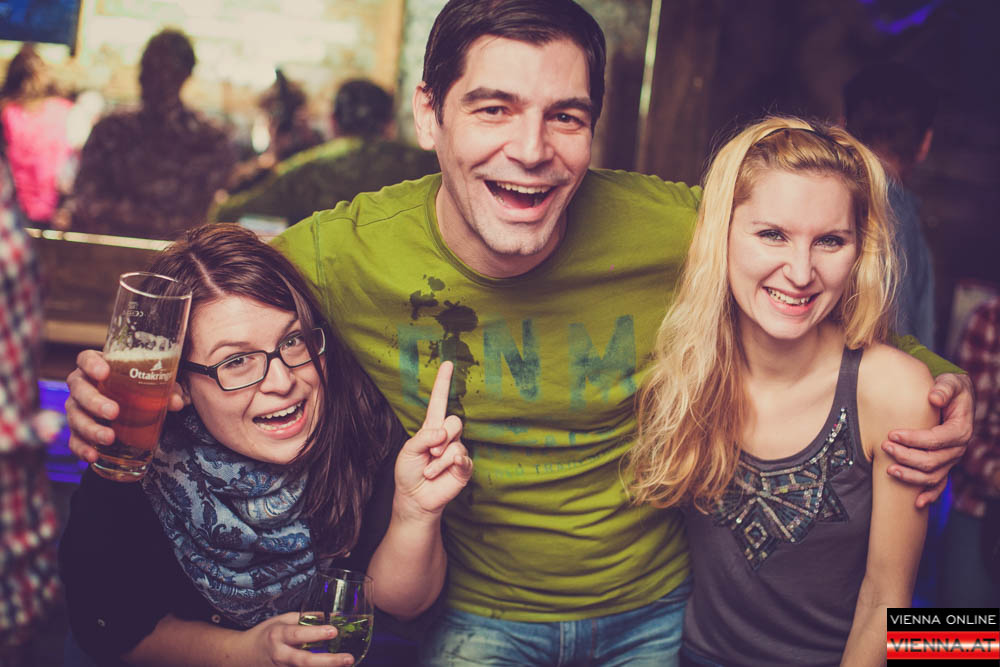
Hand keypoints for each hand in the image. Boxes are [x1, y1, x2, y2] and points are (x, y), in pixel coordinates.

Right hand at [64, 348, 184, 462]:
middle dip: (94, 401)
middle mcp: (82, 385)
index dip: (91, 364)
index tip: (104, 372)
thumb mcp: (155, 385)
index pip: (86, 359)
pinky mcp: (78, 430)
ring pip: (75, 416)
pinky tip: (93, 455)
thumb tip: (177, 402)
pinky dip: (81, 448)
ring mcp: (77, 408)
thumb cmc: (140, 388)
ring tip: (109, 438)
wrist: (130, 408)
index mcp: (98, 367)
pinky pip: (74, 440)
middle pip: (78, 388)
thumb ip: (167, 389)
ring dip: (91, 428)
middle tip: (114, 412)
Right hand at [243, 612, 355, 665]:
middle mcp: (280, 655)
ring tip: (346, 665)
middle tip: (348, 658)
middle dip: (328, 661)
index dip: (316, 633)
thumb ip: (305, 618)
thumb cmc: (266, 635)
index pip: (298, 634)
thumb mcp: (281, 620)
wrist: (243, 656)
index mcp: (278, 635)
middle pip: (304, 661)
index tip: (334, 630)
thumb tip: (330, 614)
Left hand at [394, 361, 472, 518]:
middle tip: (431, 452)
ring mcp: (457, 451)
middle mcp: (447, 437)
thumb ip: (423, 437)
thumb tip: (443, 432)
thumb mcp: (408, 451)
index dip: (443, 383)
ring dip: (439, 459)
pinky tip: (446, 469)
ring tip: (430, 470)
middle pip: (455, 421)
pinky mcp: (463, 467)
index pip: (439, 401)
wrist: (414, 498)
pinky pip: (463, 458)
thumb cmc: (408, 472)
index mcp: (431, 427)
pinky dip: (452, 463)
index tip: (448, 363)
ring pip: (457, 442)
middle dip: (441, 437)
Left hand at [881, 372, 973, 507]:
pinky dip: (930, 495)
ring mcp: (951, 460)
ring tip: (889, 470)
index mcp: (960, 430)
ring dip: (911, 476)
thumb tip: (934, 398)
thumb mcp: (951, 383)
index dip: (914, 439)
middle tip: (884, 447)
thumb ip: (944, 388)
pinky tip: (917, 503)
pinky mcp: (945, 465)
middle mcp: (958, 449)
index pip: (936, 440)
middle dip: (906, 456)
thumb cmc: (950, 389)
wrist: (956, 398)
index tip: (892, 434)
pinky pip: (940, 485)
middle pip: (932, 460)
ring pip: (933, 476)